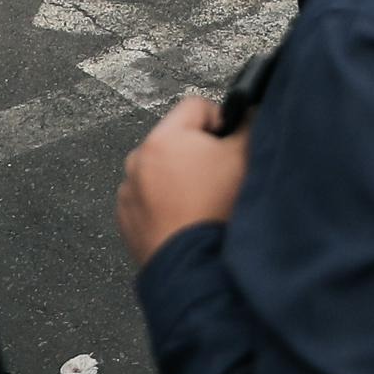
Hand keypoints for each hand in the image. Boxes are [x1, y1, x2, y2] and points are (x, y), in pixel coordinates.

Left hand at [118, 92, 250, 264]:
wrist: (192, 267)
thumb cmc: (215, 212)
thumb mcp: (244, 158)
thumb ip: (247, 126)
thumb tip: (245, 116)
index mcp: (163, 139)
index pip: (195, 106)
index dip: (220, 120)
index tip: (229, 143)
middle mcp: (138, 160)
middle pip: (176, 138)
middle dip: (198, 151)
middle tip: (218, 176)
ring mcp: (129, 191)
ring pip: (161, 169)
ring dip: (180, 177)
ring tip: (201, 201)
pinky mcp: (127, 218)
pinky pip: (149, 197)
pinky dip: (166, 202)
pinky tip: (186, 217)